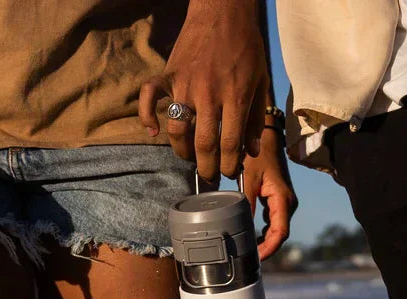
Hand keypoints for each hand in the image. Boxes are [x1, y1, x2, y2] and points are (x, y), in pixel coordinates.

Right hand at [138, 0, 267, 181]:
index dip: (228, 165)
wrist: (224, 13)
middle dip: (206, 167)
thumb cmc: (245, 47)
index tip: (228, 171)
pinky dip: (146, 116)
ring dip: (182, 150)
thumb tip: (251, 151)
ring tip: (190, 156)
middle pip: (203, 144)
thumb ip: (255, 118)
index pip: (229, 144)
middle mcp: (208, 94)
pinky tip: (152, 131)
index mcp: (234, 97)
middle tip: (209, 175)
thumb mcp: (260, 82)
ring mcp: (185, 84)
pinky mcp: (169, 74)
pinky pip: (150, 98)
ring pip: (177, 130)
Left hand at [242, 129, 297, 260]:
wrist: (267, 139)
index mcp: (282, 199)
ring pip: (276, 230)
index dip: (269, 248)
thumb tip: (239, 227)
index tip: (256, 258)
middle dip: (265, 249)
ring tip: (247, 252)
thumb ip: (246, 203)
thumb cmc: (258, 155)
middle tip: (246, 259)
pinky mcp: (279, 202)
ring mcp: (285, 203)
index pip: (280, 232)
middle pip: (279, 235)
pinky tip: (250, 238)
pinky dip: (263, 232)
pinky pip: (274, 222)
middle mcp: (288, 204)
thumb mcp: (249, 178)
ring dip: (264, 242)